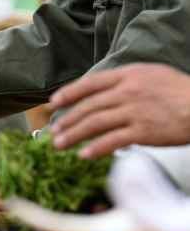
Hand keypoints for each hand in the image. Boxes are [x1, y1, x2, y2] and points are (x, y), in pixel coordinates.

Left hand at [50, 64, 189, 158]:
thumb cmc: (180, 91)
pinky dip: (95, 148)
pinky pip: (113, 141)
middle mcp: (128, 92)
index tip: (53, 103)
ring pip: (94, 124)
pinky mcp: (144, 132)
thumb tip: (101, 93)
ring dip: (73, 135)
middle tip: (53, 131)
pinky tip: (84, 155)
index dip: (69, 93)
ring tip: (60, 145)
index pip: (90, 83)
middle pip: (88, 107)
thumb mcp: (152, 75)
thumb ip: (126, 81)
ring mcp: (135, 112)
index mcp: (128, 75)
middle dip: (67, 120)